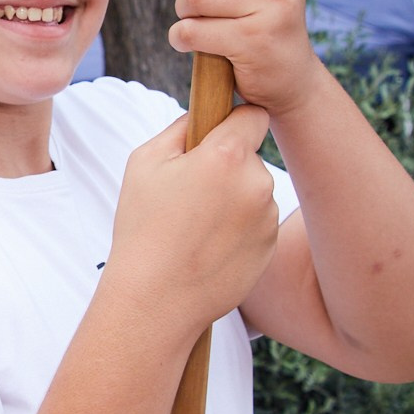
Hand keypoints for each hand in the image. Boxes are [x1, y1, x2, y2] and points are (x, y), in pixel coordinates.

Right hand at [107, 104, 279, 334]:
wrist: (156, 300)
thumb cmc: (143, 229)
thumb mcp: (144, 163)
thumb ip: (180, 128)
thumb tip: (204, 116)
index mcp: (226, 155)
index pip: (253, 114)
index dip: (235, 121)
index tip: (220, 134)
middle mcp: (256, 182)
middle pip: (250, 155)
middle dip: (227, 166)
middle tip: (191, 193)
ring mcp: (267, 218)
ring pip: (254, 190)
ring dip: (234, 199)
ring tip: (197, 226)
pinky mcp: (270, 247)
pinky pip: (257, 223)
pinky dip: (239, 229)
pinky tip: (209, 247)